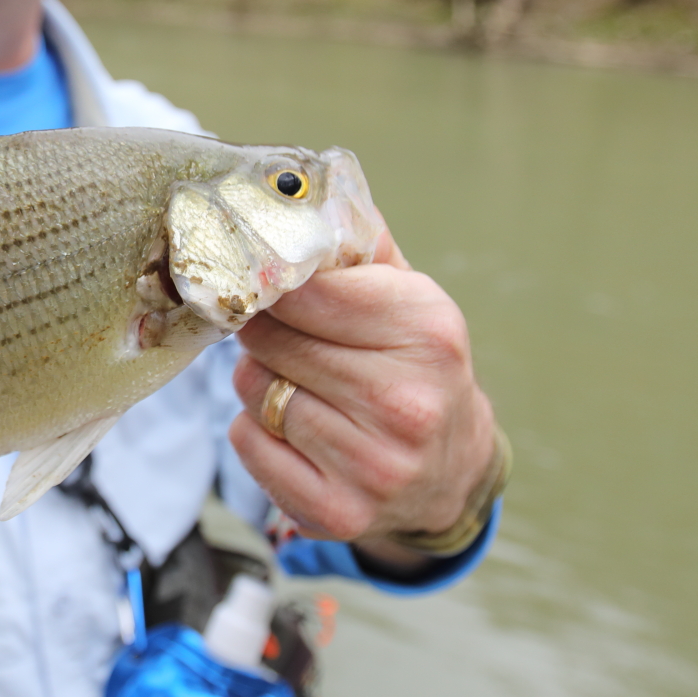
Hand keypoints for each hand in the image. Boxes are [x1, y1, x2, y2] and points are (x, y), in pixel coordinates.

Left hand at [230, 223, 497, 567]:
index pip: (307, 289)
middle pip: (272, 340)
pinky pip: (248, 445)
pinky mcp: (337, 511)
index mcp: (428, 332)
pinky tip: (293, 428)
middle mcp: (406, 402)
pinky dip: (256, 431)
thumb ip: (356, 244)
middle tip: (282, 335)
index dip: (275, 281)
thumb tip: (294, 185)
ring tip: (297, 383)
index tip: (268, 281)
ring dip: (258, 381)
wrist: (448, 472)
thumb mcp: (408, 297)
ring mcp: (373, 465)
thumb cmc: (414, 367)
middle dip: (265, 331)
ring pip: (255, 391)